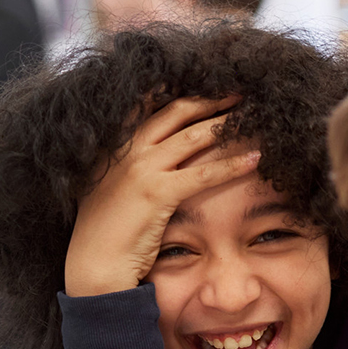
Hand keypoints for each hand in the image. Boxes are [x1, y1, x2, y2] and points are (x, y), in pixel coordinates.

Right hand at [64, 96, 260, 296]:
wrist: (92, 265)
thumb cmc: (101, 236)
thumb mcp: (104, 192)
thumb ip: (120, 173)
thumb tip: (141, 170)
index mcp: (113, 148)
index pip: (145, 107)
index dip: (173, 92)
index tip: (201, 82)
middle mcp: (126, 151)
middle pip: (175, 112)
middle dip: (208, 99)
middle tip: (235, 92)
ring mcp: (141, 169)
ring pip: (193, 136)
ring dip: (225, 123)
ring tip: (250, 115)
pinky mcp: (157, 192)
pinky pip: (203, 174)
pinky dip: (232, 165)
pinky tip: (255, 159)